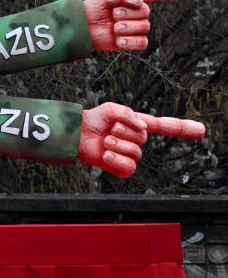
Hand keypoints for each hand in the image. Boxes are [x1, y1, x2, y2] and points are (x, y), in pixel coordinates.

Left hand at [79, 102, 204, 177]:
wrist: (75, 134)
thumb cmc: (92, 121)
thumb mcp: (110, 109)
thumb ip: (128, 113)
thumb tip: (143, 127)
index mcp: (137, 125)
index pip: (164, 127)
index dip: (182, 128)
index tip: (201, 130)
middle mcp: (136, 141)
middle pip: (143, 138)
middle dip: (124, 131)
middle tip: (109, 129)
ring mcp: (129, 155)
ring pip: (136, 153)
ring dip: (118, 145)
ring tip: (105, 141)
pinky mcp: (121, 169)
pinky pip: (129, 167)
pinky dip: (116, 160)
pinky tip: (105, 154)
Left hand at [84, 0, 199, 50]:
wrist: (82, 28)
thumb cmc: (93, 9)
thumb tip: (141, 3)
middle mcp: (140, 12)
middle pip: (146, 12)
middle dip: (126, 12)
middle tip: (113, 13)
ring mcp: (138, 28)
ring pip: (144, 27)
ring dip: (125, 26)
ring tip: (113, 26)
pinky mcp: (134, 42)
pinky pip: (142, 43)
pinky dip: (127, 42)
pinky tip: (117, 39)